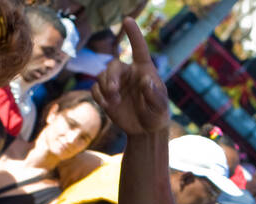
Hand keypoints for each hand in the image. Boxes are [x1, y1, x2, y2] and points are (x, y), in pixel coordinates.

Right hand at [92, 19, 169, 135]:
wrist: (145, 131)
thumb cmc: (157, 115)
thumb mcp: (160, 107)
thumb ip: (155, 94)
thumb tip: (146, 80)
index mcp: (144, 70)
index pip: (139, 49)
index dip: (134, 35)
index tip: (128, 20)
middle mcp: (128, 73)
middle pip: (113, 66)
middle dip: (111, 78)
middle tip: (114, 92)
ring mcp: (115, 83)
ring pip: (102, 76)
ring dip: (105, 89)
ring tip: (114, 103)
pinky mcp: (105, 95)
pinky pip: (95, 89)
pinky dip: (98, 96)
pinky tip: (107, 106)